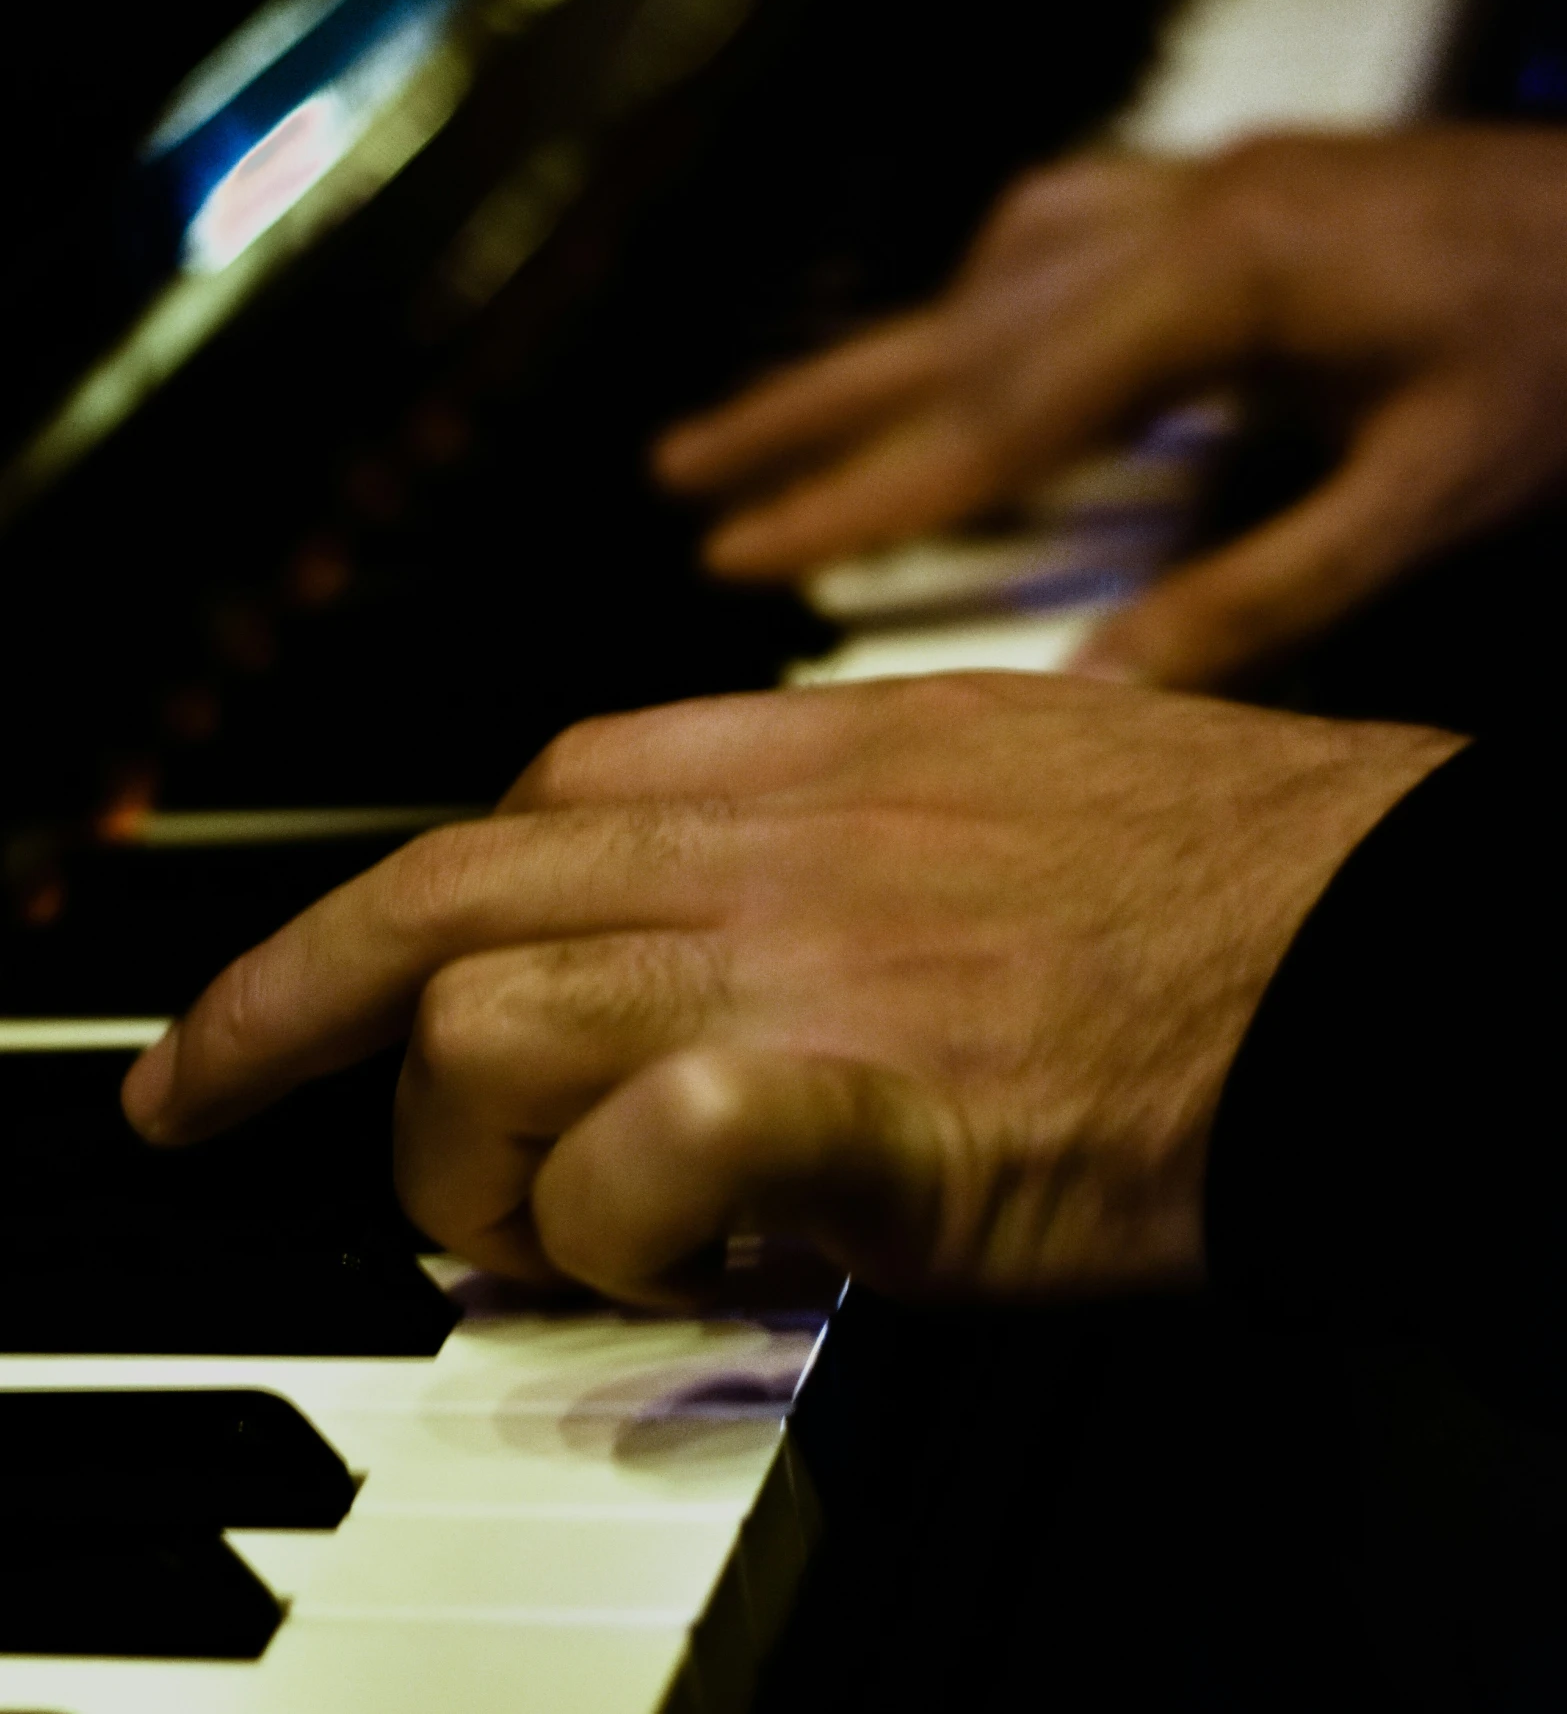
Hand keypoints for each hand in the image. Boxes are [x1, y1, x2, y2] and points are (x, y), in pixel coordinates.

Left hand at [121, 676, 1454, 1306]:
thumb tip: (737, 882)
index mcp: (816, 754)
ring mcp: (817, 963)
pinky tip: (666, 1263)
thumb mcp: (1009, 764)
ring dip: (463, 1149)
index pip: (539, 790)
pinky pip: (648, 1154)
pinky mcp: (877, 1107)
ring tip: (527, 1223)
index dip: (422, 890)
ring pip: (491, 1022)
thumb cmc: (1232, 872)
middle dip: (285, 1000)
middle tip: (197, 1095)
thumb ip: (847, 806)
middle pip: (446, 887)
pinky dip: (614, 1229)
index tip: (361, 962)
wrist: (1379, 943)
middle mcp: (783, 838)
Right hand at [654, 128, 1566, 688]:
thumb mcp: (1436, 487)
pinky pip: (1053, 233)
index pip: (996, 416)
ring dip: (871, 354)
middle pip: (952, 330)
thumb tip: (1102, 691)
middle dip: (808, 414)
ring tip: (754, 425)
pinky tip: (953, 336)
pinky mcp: (1226, 184)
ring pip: (984, 277)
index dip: (864, 498)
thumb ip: (1266, 593)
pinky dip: (977, 300)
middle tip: (677, 478)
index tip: (739, 558)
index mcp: (1219, 285)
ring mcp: (1197, 184)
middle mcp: (1179, 216)